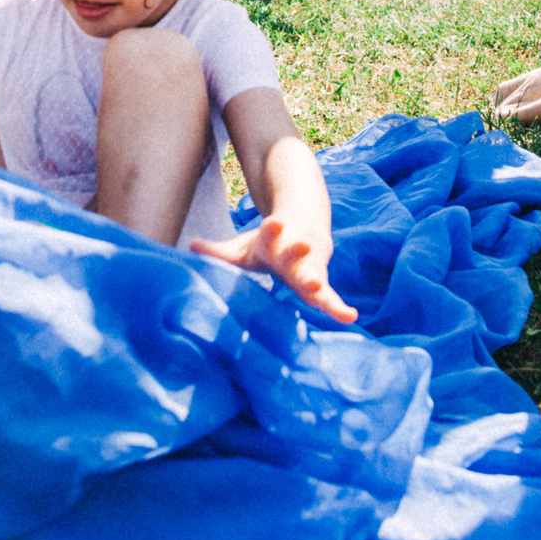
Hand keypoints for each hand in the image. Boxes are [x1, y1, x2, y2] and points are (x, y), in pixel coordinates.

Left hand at [191, 214, 358, 323]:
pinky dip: (338, 307)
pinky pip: (330, 298)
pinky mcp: (320, 283)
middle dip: (297, 249)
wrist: (307, 229)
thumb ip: (219, 251)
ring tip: (319, 287)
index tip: (275, 223)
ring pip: (314, 274)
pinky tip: (349, 317)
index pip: (272, 233)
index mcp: (273, 239)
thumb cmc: (270, 243)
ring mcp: (309, 267)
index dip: (274, 229)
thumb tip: (190, 246)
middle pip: (295, 252)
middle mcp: (294, 252)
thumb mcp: (244, 247)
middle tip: (303, 245)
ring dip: (316, 281)